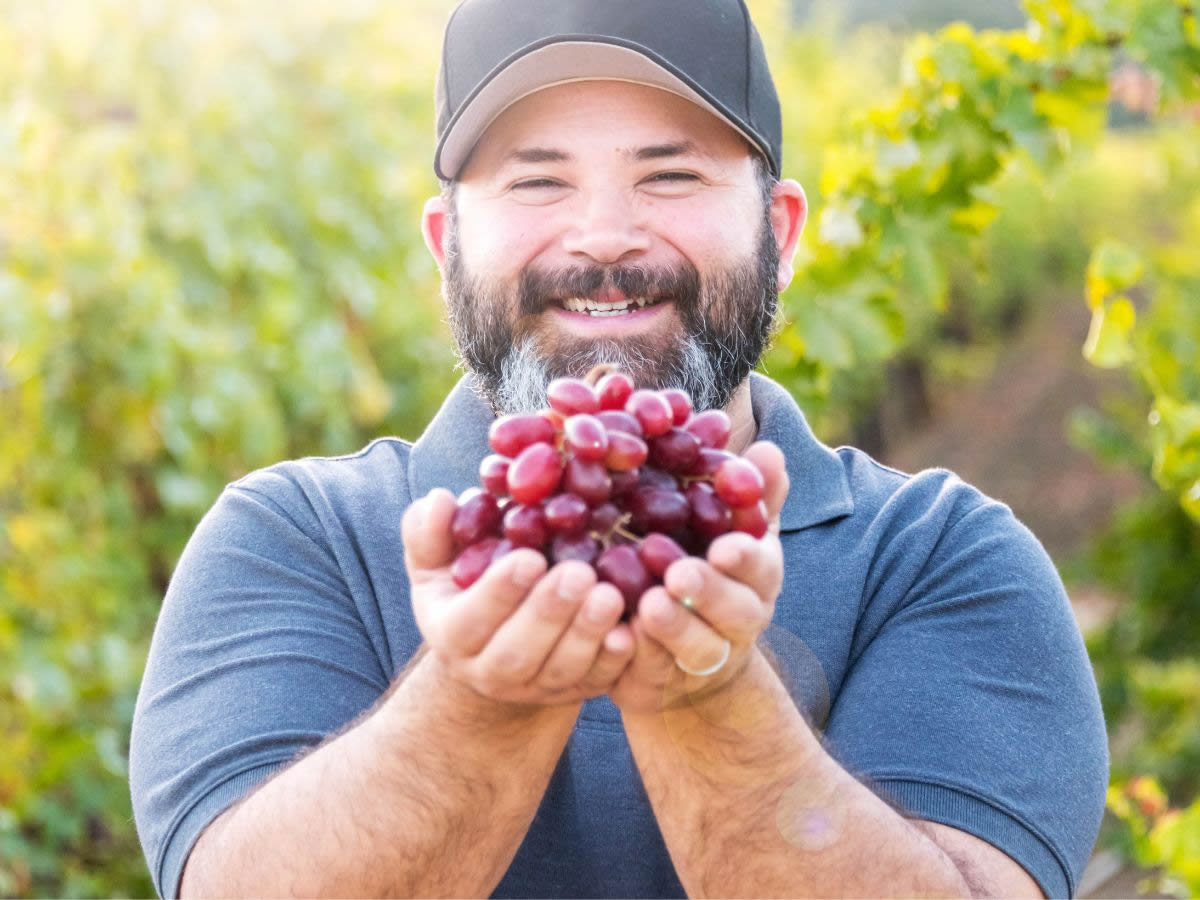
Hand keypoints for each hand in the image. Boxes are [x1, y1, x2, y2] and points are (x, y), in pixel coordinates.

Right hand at [402, 489, 635, 707]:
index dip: (498, 593)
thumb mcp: (439, 560)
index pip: (469, 621)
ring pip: (561, 669)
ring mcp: (536, 686)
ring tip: (610, 595)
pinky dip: (616, 659)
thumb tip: (440, 501)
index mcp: (452, 635)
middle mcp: (490, 671)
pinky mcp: (577, 690)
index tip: (530, 558)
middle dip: (549, 614)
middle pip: (517, 653)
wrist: (499, 644)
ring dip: (587, 634)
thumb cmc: (469, 585)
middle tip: (580, 573)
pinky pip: (599, 681)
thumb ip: (430, 531)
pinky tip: (632, 630)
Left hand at [608, 442, 788, 714]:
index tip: (724, 546)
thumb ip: (750, 494)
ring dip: (675, 629)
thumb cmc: (709, 573)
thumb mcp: (730, 531)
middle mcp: (738, 622)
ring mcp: (702, 660)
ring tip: (649, 605)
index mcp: (756, 579)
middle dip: (709, 593)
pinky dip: (636, 657)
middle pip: (735, 614)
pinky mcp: (660, 684)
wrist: (687, 661)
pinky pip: (651, 674)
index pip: (760, 566)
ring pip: (697, 650)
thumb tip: (770, 449)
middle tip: (679, 574)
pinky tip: (617, 635)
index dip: (746, 558)